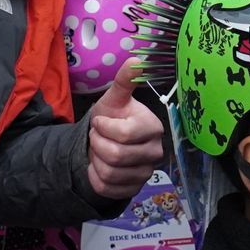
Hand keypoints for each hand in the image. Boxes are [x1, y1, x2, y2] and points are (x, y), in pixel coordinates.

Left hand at [85, 61, 163, 198]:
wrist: (106, 143)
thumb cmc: (112, 117)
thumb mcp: (114, 98)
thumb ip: (125, 81)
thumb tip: (137, 60)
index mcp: (153, 127)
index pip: (125, 134)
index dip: (104, 128)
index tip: (100, 122)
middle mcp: (155, 152)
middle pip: (116, 156)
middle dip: (97, 144)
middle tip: (97, 136)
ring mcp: (145, 173)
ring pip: (110, 174)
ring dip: (95, 160)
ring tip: (98, 149)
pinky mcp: (133, 189)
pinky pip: (106, 188)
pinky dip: (94, 177)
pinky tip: (97, 166)